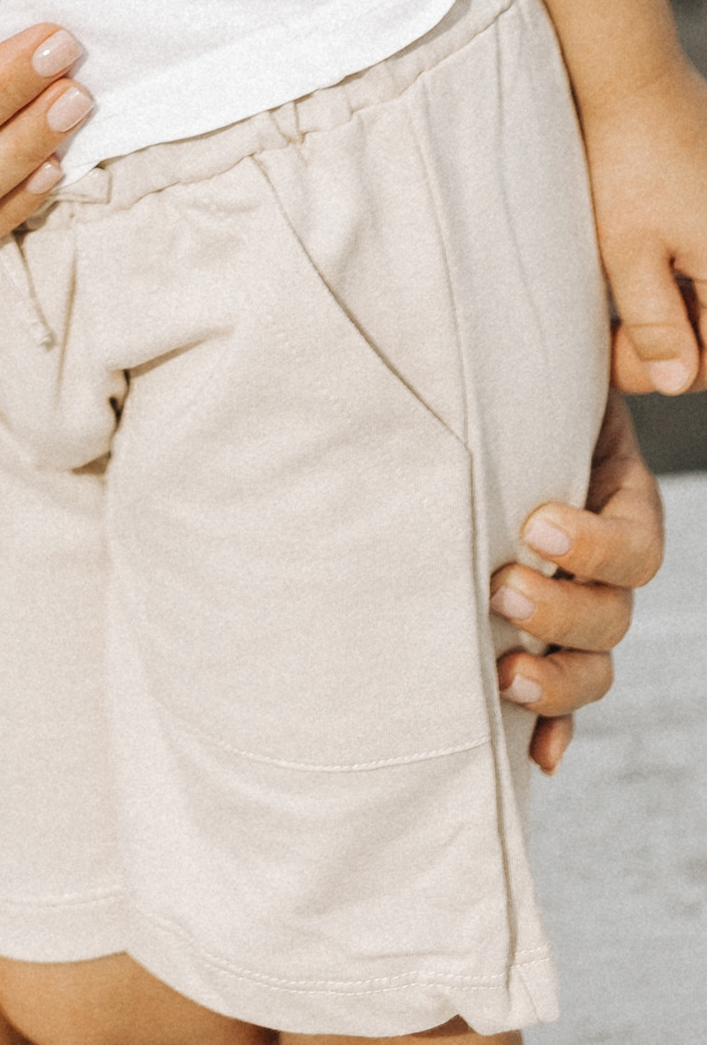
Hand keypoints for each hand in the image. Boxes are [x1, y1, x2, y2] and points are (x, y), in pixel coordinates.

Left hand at [492, 393, 664, 769]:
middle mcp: (604, 561)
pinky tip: (536, 754)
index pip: (637, 545)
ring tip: (506, 675)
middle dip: (561, 612)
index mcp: (619, 497)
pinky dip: (551, 729)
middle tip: (501, 590)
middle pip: (613, 614)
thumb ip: (581, 373)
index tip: (536, 525)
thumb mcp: (542, 373)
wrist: (473, 404)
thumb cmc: (508, 379)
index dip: (595, 545)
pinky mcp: (540, 639)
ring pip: (593, 665)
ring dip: (557, 681)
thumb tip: (633, 356)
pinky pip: (561, 702)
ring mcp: (576, 606)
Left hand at [582, 55, 706, 392]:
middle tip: (608, 334)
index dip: (661, 369)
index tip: (608, 358)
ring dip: (673, 302)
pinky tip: (639, 253)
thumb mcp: (629, 252)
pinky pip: (703, 249)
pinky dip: (678, 263)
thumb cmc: (627, 158)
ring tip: (617, 290)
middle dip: (667, 336)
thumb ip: (657, 323)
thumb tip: (680, 381)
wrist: (630, 69)